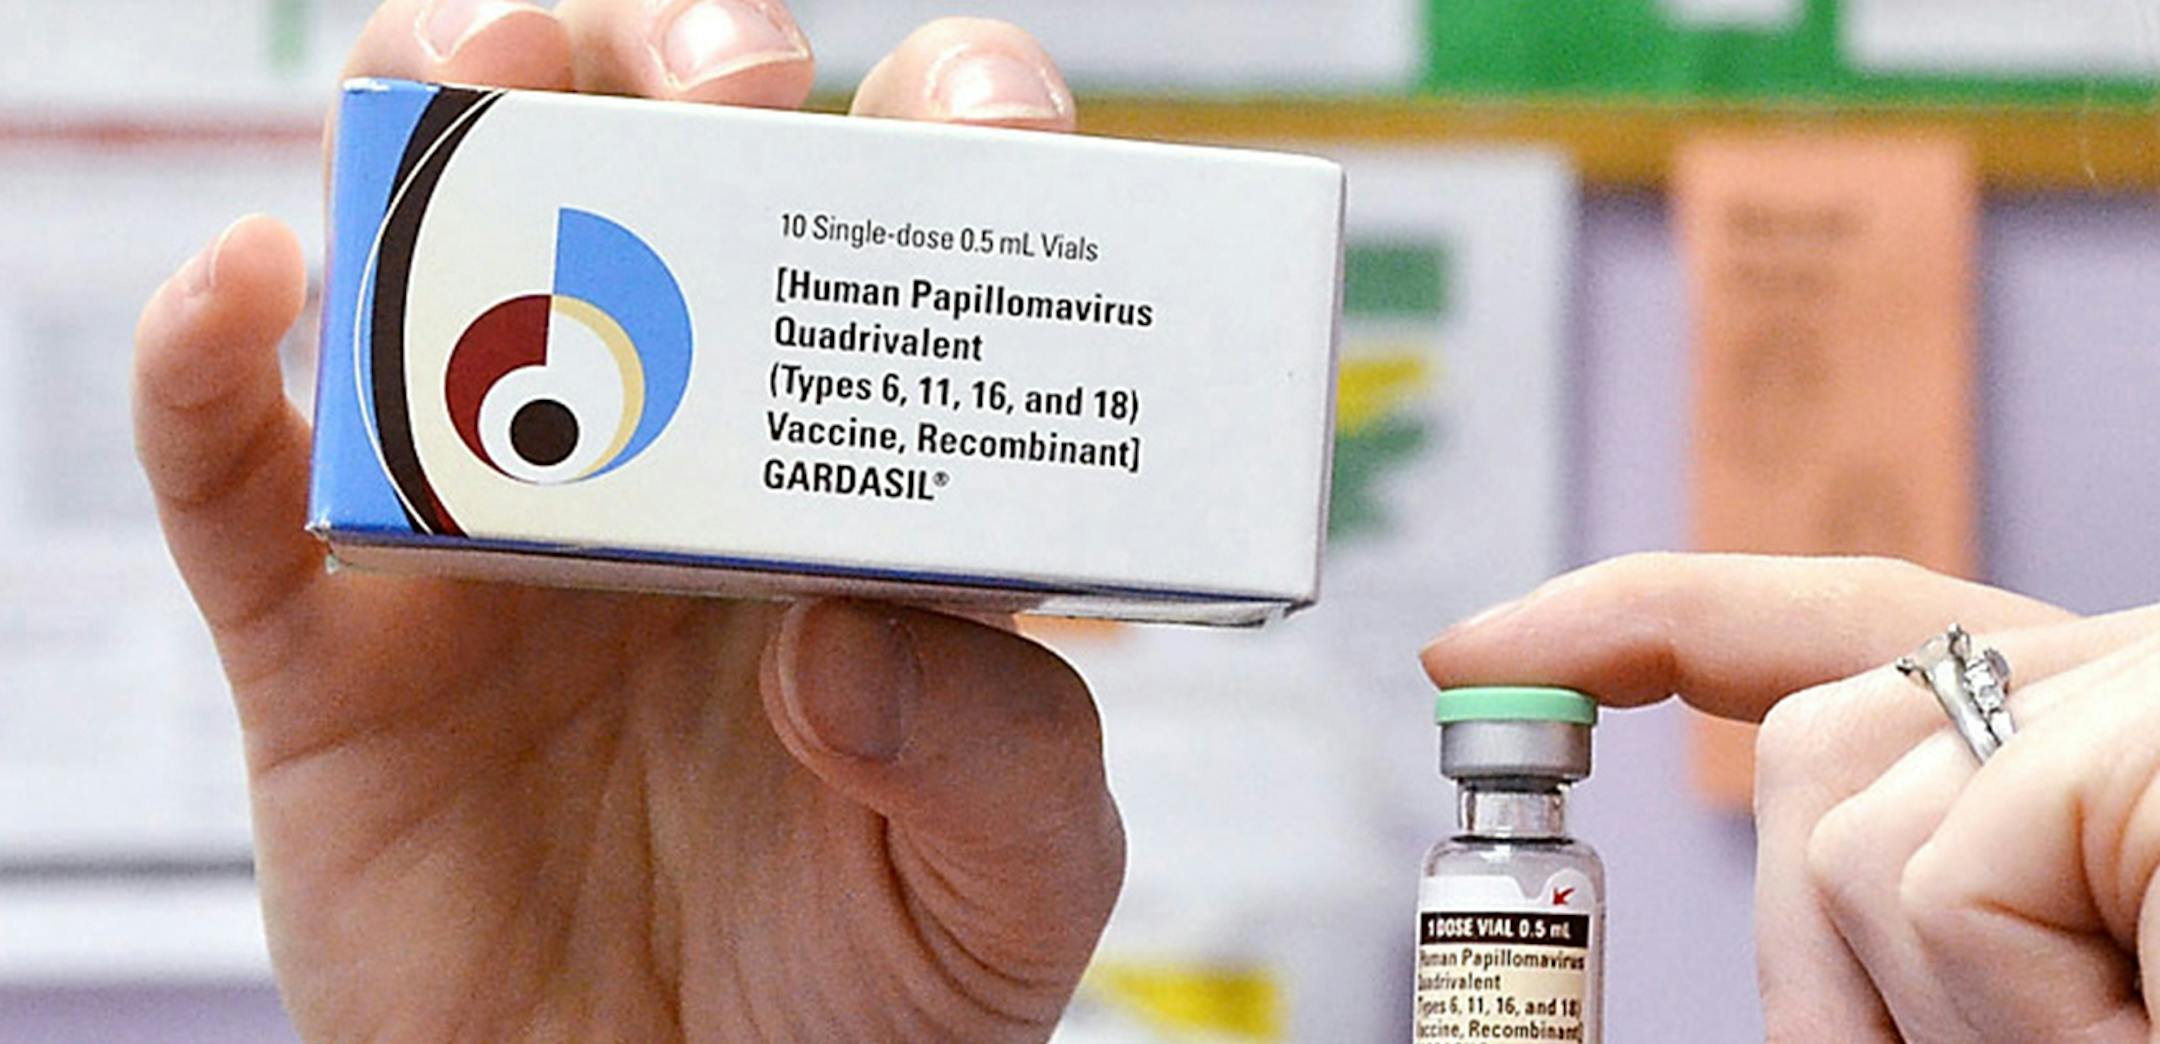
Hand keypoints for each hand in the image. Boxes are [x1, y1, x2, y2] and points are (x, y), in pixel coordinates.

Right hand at [132, 5, 1119, 1040]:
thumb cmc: (864, 997)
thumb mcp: (1009, 890)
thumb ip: (1009, 760)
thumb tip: (848, 634)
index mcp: (851, 486)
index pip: (899, 235)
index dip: (937, 125)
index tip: (968, 137)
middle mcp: (671, 462)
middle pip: (650, 165)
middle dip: (680, 53)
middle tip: (738, 82)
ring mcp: (488, 539)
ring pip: (427, 254)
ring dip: (444, 116)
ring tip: (485, 78)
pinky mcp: (332, 650)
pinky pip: (230, 479)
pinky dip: (206, 371)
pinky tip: (255, 288)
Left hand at [1421, 553, 2159, 1042]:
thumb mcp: (2034, 993)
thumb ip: (1889, 932)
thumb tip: (1749, 989)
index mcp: (2075, 734)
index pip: (1838, 628)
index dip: (1648, 620)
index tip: (1480, 652)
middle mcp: (2107, 676)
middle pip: (1809, 742)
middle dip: (1807, 949)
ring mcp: (2134, 684)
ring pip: (1843, 832)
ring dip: (1921, 1018)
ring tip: (2108, 1042)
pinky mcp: (2155, 730)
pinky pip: (1929, 887)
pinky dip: (2000, 1018)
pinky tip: (2134, 1033)